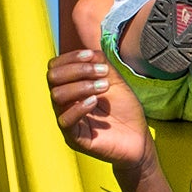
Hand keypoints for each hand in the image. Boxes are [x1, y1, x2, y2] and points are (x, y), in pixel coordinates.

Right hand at [49, 49, 153, 173]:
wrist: (139, 139)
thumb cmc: (125, 110)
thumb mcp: (114, 81)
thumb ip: (101, 65)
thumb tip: (90, 52)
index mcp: (70, 88)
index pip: (55, 67)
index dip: (70, 58)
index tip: (91, 55)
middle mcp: (64, 103)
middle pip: (52, 78)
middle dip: (77, 70)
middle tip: (102, 72)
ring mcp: (67, 120)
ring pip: (57, 96)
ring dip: (82, 86)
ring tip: (104, 87)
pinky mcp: (74, 138)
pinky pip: (65, 120)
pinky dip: (79, 107)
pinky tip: (96, 101)